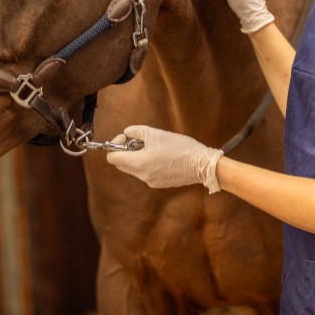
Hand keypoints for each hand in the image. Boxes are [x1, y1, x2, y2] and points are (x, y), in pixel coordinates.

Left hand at [106, 125, 223, 193]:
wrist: (201, 164)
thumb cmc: (179, 146)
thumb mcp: (155, 133)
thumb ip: (136, 131)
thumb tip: (127, 134)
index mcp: (139, 163)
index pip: (113, 158)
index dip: (115, 145)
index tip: (126, 137)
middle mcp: (142, 175)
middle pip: (121, 164)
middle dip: (126, 151)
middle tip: (139, 141)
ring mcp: (150, 181)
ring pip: (134, 168)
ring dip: (137, 157)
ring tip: (153, 147)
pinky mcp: (159, 183)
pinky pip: (145, 172)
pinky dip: (147, 163)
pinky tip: (162, 156)